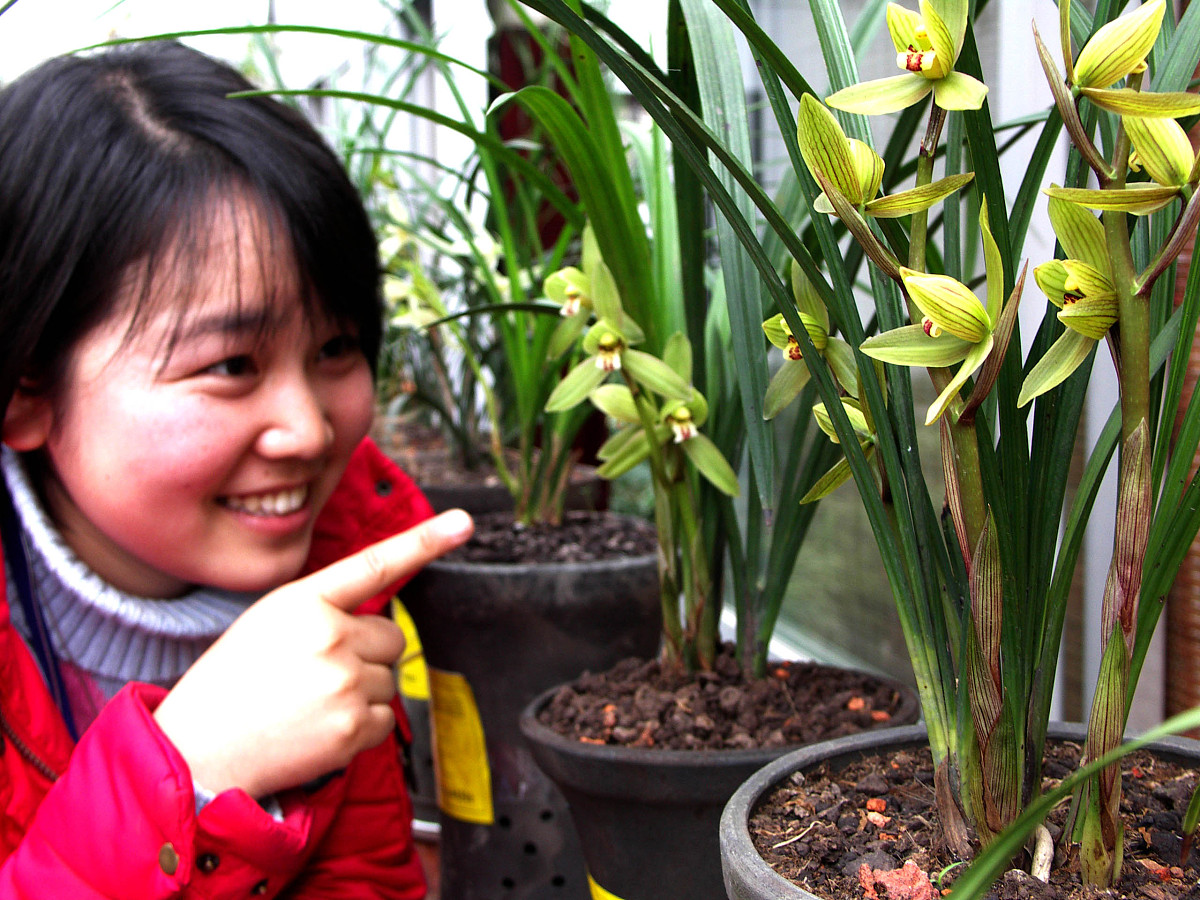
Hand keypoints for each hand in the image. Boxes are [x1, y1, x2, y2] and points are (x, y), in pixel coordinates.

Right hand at [154, 509, 472, 798]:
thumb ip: (323, 610)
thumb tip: (376, 623)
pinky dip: (360, 728)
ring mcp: (345, 682)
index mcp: (304, 602)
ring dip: (361, 692)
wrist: (199, 751)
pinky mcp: (353, 726)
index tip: (461, 523)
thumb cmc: (231, 684)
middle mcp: (330, 636)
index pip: (375, 564)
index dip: (424, 541)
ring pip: (389, 680)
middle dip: (367, 655)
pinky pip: (384, 720)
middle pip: (392, 638)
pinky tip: (319, 728)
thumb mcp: (267, 623)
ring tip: (309, 704)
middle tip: (319, 674)